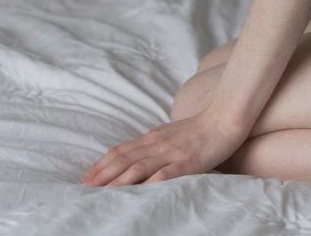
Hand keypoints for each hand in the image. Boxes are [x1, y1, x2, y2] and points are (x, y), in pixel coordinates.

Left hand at [81, 111, 246, 185]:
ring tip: (102, 193)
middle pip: (124, 159)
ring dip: (118, 181)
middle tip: (85, 189)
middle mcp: (158, 143)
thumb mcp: (172, 133)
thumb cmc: (201, 128)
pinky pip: (166, 174)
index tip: (86, 178)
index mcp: (154, 137)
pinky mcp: (187, 162)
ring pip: (139, 167)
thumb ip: (155, 143)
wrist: (225, 117)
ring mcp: (172, 152)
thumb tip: (136, 155)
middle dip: (103, 175)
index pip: (121, 151)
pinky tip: (139, 193)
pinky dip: (149, 183)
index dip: (102, 164)